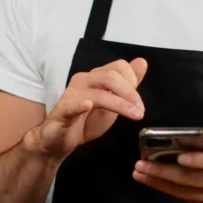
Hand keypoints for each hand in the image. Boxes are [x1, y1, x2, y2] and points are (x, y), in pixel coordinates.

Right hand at [30, 58, 148, 159]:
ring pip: (98, 92)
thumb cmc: (85, 120)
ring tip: (133, 115)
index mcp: (95, 77)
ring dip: (119, 103)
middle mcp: (83, 80)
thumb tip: (142, 62)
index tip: (139, 102)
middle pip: (110, 76)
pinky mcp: (63, 111)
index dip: (133, 80)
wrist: (59, 140)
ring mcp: (72, 95)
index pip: (118, 67)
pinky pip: (72, 105)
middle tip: (140, 111)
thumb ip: (127, 84)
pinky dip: (80, 105)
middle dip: (130, 93)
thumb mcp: (112, 102)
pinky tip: (88, 105)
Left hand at [132, 97, 202, 202]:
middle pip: (191, 180)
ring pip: (185, 192)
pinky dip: (170, 191)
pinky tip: (154, 182)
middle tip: (141, 164)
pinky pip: (188, 200)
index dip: (197, 161)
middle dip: (163, 172)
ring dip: (160, 183)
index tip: (178, 156)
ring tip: (139, 173)